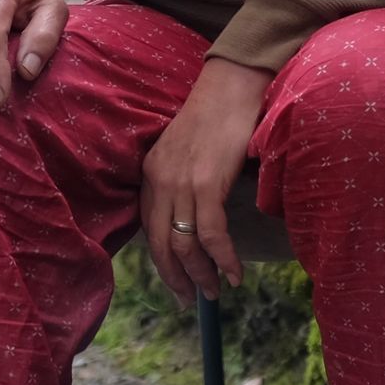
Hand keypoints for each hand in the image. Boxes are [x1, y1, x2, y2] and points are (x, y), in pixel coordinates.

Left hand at [139, 59, 269, 303]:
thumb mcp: (186, 151)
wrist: (232, 85)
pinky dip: (223, 258)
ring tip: (218, 291)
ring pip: (185, 245)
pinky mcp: (206, 182)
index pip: (150, 229)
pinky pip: (210, 234)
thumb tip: (197, 219)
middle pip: (161, 245)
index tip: (177, 282)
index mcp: (151, 173)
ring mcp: (181, 183)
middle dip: (177, 278)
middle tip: (193, 298)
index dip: (163, 260)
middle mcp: (159, 180)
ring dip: (203, 274)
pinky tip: (234, 272)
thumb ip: (184, 181)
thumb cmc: (217, 115)